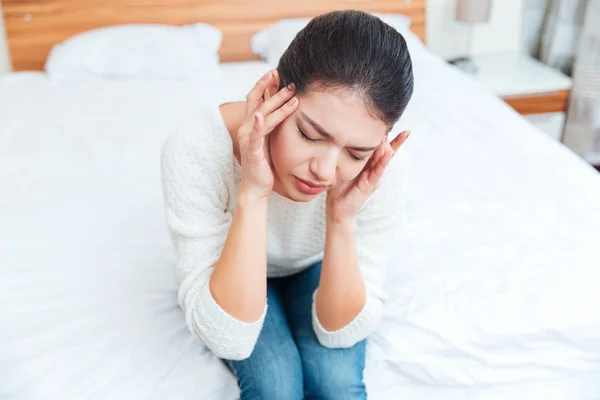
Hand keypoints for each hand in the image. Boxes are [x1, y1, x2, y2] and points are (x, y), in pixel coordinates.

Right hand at [238, 70, 298, 199]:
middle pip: (258, 101)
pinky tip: (260, 116)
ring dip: (277, 103)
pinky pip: (255, 136)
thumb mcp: (269, 140)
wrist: (256, 187)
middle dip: (272, 87)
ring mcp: (248, 139)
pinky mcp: (252, 151)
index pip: (256, 98)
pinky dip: (257, 125)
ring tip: (292, 94)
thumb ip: (272, 126)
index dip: (264, 84)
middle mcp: (247, 129)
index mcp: (251, 125)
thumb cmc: (264, 164)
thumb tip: (281, 111)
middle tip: (287, 76)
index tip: (276, 71)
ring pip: (262, 115)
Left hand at [326, 131, 409, 223]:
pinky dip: (384, 161)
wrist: (336, 208)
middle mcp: (373, 169)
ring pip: (383, 159)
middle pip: (386, 151)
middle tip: (400, 128)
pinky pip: (378, 171)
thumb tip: (339, 136)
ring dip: (389, 146)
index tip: (390, 123)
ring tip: (398, 135)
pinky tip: (389, 153)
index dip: (386, 137)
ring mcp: (373, 177)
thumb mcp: (341, 166)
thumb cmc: (338, 187)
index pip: (379, 148)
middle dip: (394, 140)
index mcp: (367, 164)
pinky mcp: (370, 185)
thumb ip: (345, 154)